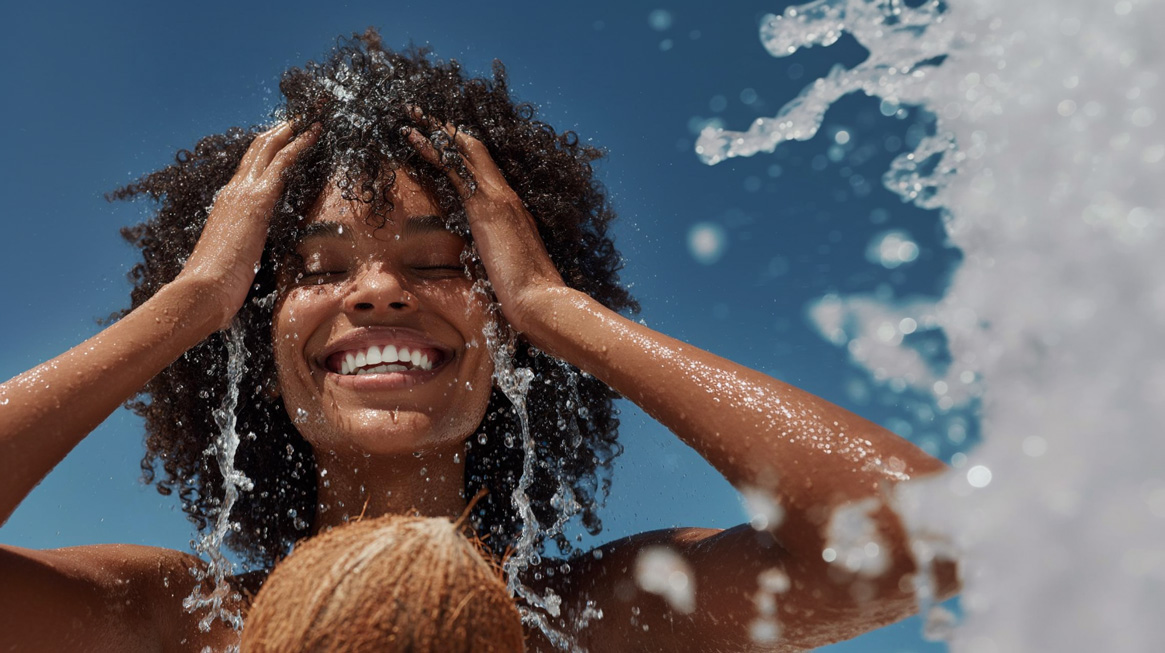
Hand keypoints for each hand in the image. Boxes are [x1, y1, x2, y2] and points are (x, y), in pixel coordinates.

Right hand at [178, 122, 318, 330]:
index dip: (267, 151)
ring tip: (311, 116)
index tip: (285, 139)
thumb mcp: (235, 261)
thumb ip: (245, 252)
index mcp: (227, 205)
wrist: (202, 290)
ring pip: (269, 149)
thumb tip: (252, 262)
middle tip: (300, 115)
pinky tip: (314, 132)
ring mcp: (243, 193)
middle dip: (280, 130)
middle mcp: (233, 192)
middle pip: (257, 151)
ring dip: (292, 130)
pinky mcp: (257, 200)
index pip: (249, 170)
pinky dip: (299, 144)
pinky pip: (282, 163)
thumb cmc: (216, 286)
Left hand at [403, 114, 564, 334]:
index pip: (485, 170)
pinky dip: (431, 148)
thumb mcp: (507, 269)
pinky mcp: (485, 206)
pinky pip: (453, 167)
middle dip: (448, 132)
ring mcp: (497, 198)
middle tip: (423, 115)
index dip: (464, 151)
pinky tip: (412, 135)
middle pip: (475, 152)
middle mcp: (507, 197)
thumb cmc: (526, 295)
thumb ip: (496, 257)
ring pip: (464, 152)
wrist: (541, 300)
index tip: (444, 139)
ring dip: (435, 131)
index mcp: (512, 210)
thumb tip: (484, 262)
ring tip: (412, 113)